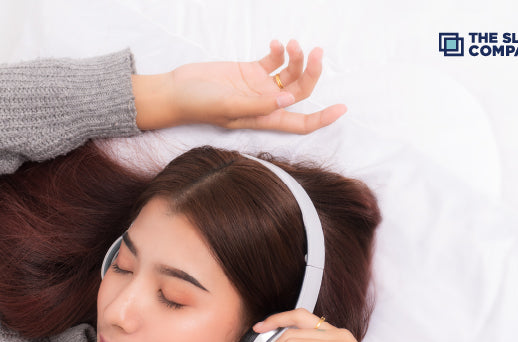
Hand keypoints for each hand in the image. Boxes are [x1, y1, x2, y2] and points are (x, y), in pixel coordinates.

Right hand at [132, 39, 346, 133]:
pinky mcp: (249, 71)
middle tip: (315, 51)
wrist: (175, 90)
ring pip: (290, 73)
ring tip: (292, 43)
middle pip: (300, 91)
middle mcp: (264, 104)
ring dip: (297, 57)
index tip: (342, 108)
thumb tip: (288, 100)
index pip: (299, 123)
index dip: (321, 119)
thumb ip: (258, 105)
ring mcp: (258, 87)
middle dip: (312, 72)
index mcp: (263, 119)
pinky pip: (274, 60)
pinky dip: (279, 50)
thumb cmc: (197, 104)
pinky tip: (276, 43)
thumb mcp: (228, 106)